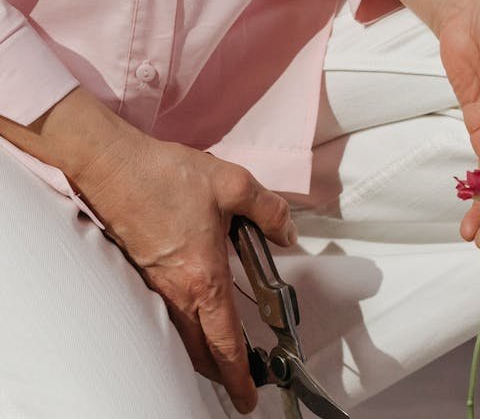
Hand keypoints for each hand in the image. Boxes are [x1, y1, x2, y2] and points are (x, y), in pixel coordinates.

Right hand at [72, 131, 295, 414]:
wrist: (111, 165)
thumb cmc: (165, 176)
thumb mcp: (234, 185)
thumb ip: (269, 211)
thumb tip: (287, 232)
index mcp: (203, 277)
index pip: (225, 341)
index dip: (239, 374)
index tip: (247, 397)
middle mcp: (176, 290)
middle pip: (198, 351)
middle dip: (219, 374)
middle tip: (238, 384)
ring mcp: (153, 284)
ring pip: (178, 335)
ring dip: (200, 353)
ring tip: (219, 357)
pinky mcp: (140, 270)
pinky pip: (163, 314)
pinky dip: (181, 329)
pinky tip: (191, 316)